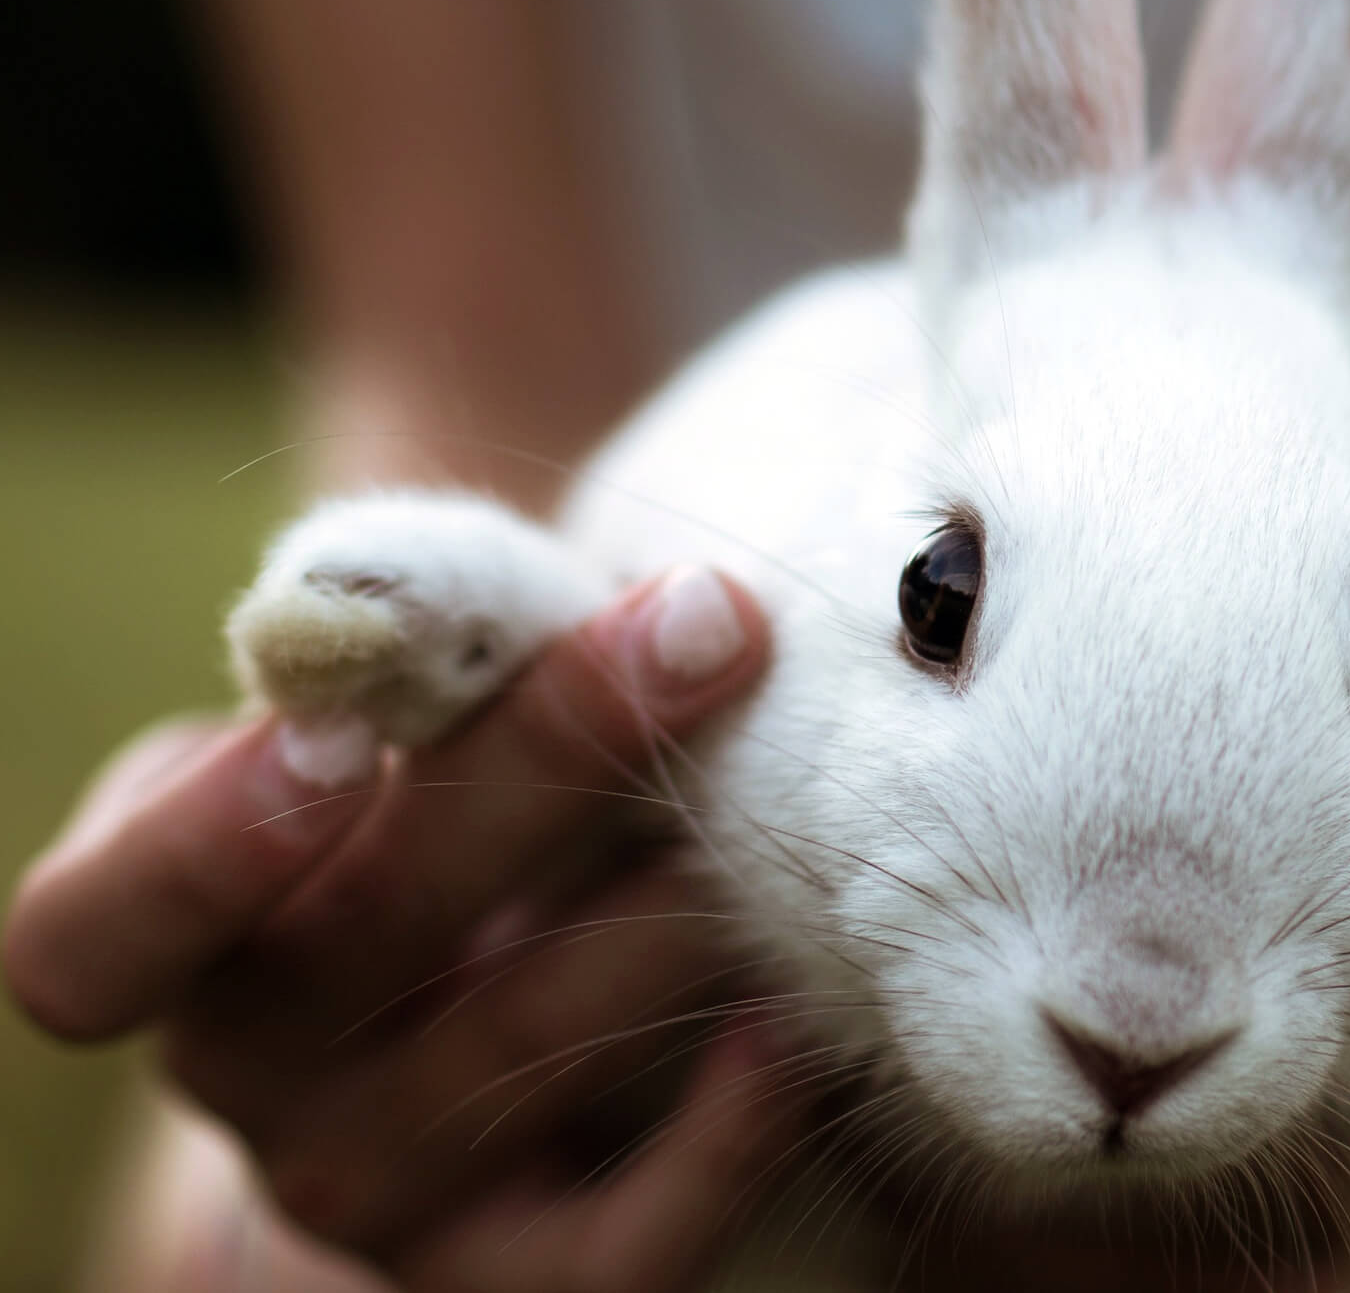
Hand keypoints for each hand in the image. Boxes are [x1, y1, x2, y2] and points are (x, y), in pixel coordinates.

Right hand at [5, 569, 805, 1291]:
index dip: (199, 847)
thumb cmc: (466, 785)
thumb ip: (446, 648)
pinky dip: (726, 1129)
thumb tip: (606, 592)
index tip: (339, 729)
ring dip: (673, 906)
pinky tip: (786, 1014)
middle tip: (705, 629)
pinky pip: (623, 1248)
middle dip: (554, 757)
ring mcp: (376, 1191)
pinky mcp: (516, 1276)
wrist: (523, 947)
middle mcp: (250, 1075)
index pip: (95, 938)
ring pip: (526, 1049)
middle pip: (366, 935)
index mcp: (177, 929)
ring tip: (783, 797)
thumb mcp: (417, 711)